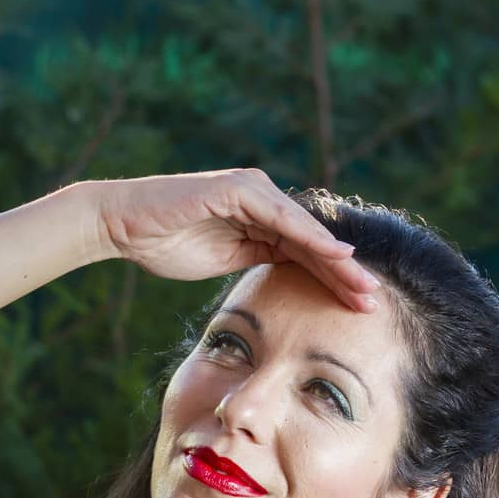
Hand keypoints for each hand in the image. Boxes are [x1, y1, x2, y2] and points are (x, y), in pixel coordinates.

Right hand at [91, 166, 380, 310]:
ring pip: (305, 230)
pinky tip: (335, 254)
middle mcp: (263, 200)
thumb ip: (257, 260)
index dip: (333, 280)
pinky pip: (282, 217)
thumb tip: (285, 281)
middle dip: (345, 273)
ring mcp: (252, 191)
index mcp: (261, 220)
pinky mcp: (238, 189)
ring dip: (337, 259)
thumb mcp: (223, 260)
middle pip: (313, 242)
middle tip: (374, 301)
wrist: (124, 225)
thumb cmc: (165, 244)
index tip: (359, 307)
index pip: (306, 253)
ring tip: (364, 284)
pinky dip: (310, 236)